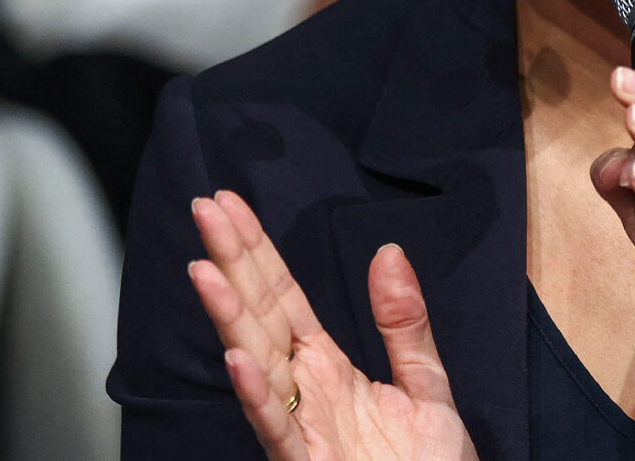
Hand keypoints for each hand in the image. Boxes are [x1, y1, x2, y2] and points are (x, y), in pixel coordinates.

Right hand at [188, 190, 476, 460]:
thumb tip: (389, 252)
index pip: (284, 298)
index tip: (230, 204)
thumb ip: (405, 325)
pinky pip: (277, 428)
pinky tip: (238, 359)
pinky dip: (258, 394)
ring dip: (230, 318)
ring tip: (206, 270)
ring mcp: (302, 430)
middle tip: (205, 209)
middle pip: (261, 317)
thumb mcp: (429, 390)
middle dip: (233, 263)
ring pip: (258, 364)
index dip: (257, 251)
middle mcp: (306, 393)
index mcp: (329, 369)